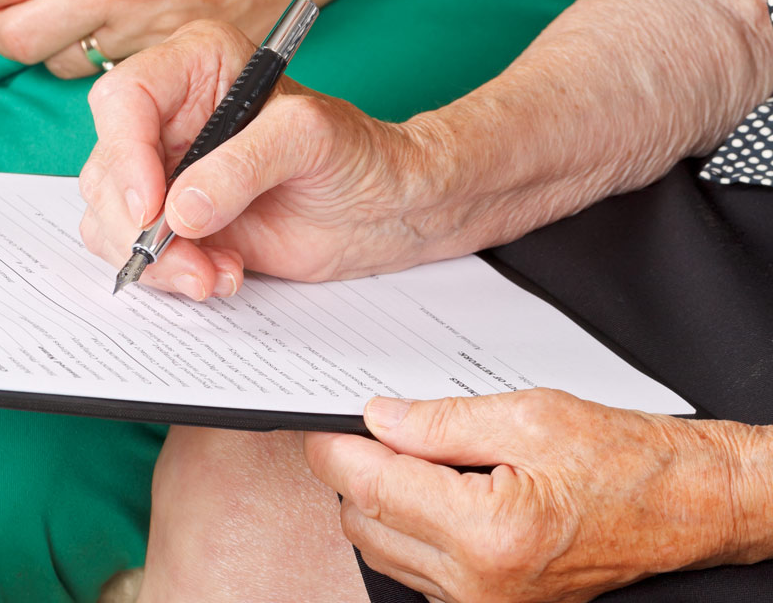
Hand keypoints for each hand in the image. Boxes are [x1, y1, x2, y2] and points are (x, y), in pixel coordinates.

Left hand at [0, 0, 355, 77]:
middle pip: (17, 36)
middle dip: (4, 27)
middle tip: (18, 13)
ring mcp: (152, 26)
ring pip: (60, 62)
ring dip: (57, 46)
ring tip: (84, 17)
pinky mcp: (175, 57)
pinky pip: (110, 74)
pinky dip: (103, 61)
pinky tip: (122, 32)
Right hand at [77, 20, 460, 300]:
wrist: (385, 209)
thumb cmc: (359, 153)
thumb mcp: (310, 140)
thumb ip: (244, 165)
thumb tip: (180, 208)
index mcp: (197, 65)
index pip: (125, 98)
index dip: (125, 154)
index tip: (151, 207)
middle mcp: (170, 115)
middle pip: (107, 167)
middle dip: (137, 225)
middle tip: (186, 259)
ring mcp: (167, 171)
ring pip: (110, 217)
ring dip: (157, 259)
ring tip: (216, 273)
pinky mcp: (174, 220)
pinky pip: (136, 251)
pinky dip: (170, 274)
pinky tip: (221, 274)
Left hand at [304, 390, 770, 602]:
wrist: (680, 507)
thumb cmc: (622, 462)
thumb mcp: (528, 417)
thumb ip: (439, 420)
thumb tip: (378, 419)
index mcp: (489, 530)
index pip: (372, 488)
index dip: (336, 452)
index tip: (320, 429)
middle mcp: (480, 582)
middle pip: (365, 524)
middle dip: (357, 474)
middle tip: (377, 433)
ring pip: (383, 551)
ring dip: (380, 504)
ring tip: (418, 461)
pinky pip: (415, 572)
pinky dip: (407, 531)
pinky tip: (435, 496)